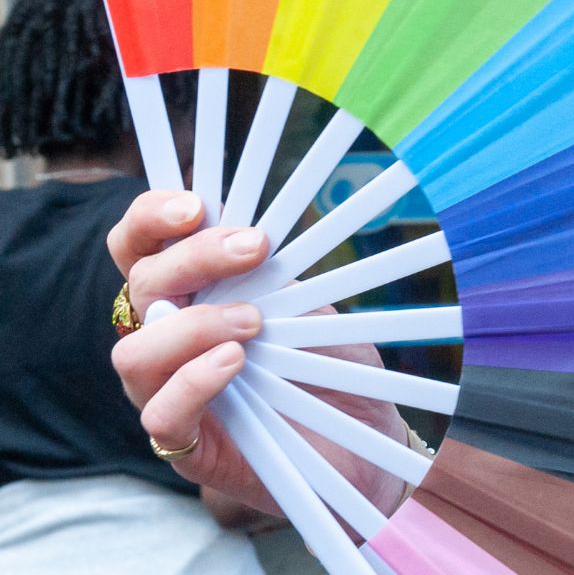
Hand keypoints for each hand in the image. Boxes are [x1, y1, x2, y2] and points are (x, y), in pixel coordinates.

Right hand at [108, 189, 410, 520]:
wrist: (360, 437)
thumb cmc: (326, 362)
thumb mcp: (304, 303)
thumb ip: (272, 272)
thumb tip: (260, 229)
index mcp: (185, 295)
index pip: (137, 247)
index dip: (149, 220)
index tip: (195, 205)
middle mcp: (162, 340)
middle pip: (139, 287)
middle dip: (194, 258)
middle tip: (254, 247)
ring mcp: (165, 394)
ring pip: (134, 353)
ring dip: (194, 325)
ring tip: (252, 322)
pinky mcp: (184, 446)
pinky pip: (161, 415)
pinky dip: (195, 381)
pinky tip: (234, 361)